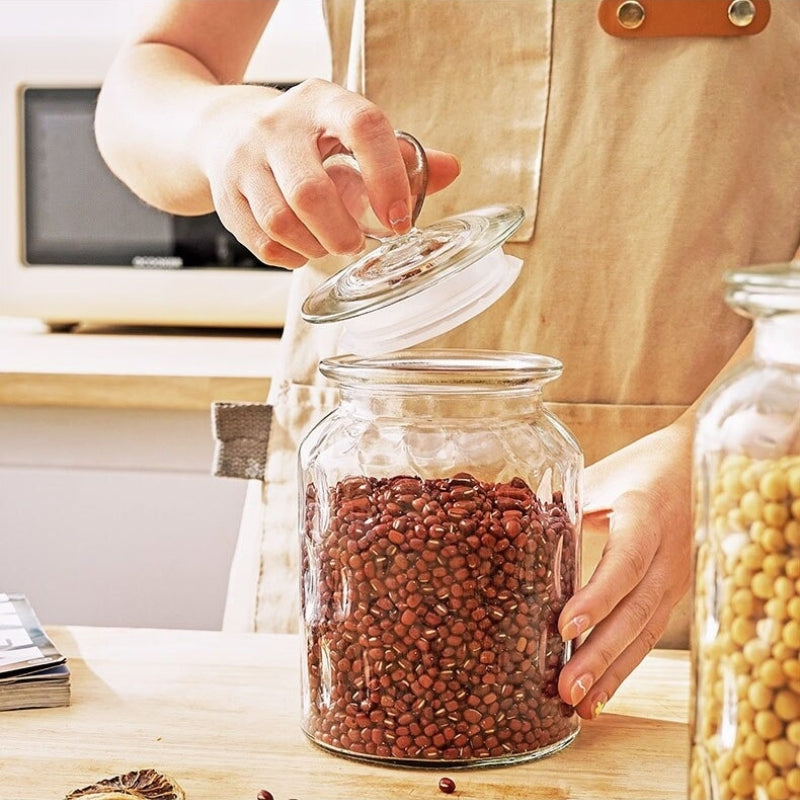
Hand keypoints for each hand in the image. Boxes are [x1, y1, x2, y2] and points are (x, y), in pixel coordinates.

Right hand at [194, 79, 460, 267]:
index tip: (399, 219)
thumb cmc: (307, 140)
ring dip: (316, 246)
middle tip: (356, 243)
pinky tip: (304, 248)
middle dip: (342, 231)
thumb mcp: (351, 133)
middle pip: (309, 192)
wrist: (225, 131)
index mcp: (322, 102)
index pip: (362, 126)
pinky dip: (291, 257)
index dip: (387, 177)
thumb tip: (451, 170)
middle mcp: (277, 127)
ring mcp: (244, 161)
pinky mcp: (226, 196)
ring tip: (330, 244)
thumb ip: (403, 157)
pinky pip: (262, 243)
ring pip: (280, 222)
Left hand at [556, 418, 693, 718]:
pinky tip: (600, 695)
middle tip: (565, 687)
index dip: (596, 597)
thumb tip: (508, 527)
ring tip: (578, 703)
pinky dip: (624, 665)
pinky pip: (647, 633)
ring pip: (644, 631)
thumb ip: (564, 505)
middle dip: (600, 653)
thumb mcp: (601, 475)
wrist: (693, 465)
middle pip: (635, 610)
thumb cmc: (638, 467)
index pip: (624, 562)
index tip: (563, 626)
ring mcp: (674, 578)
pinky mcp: (672, 594)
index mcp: (646, 516)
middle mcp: (667, 553)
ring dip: (612, 672)